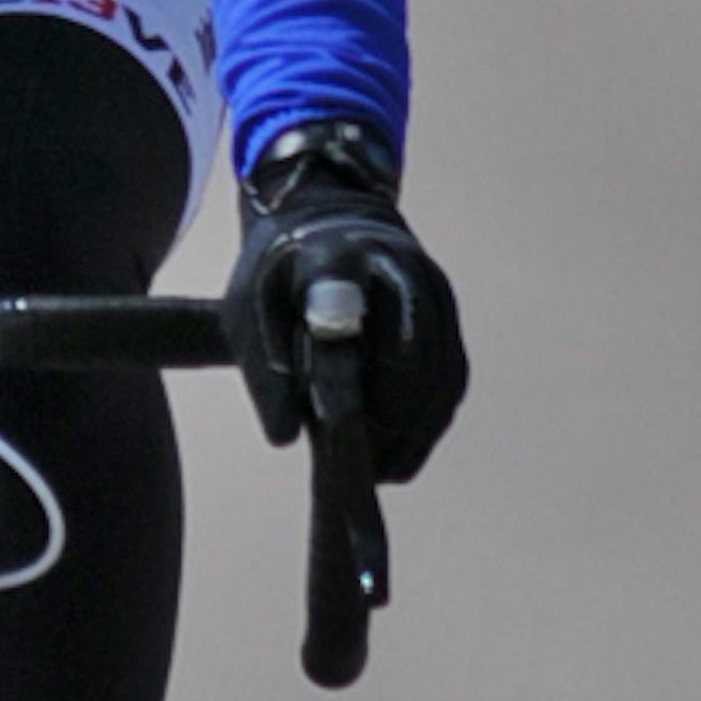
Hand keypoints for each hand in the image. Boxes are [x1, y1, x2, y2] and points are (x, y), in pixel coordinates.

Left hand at [222, 120, 466, 478]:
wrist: (334, 226)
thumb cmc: (281, 280)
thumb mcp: (249, 313)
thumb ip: (265, 370)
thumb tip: (285, 438)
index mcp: (332, 254)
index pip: (337, 287)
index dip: (340, 337)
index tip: (337, 397)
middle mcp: (398, 265)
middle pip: (405, 354)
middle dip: (380, 416)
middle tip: (349, 463)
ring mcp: (434, 292)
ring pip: (435, 377)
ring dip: (406, 433)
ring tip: (369, 474)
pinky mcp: (451, 321)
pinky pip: (449, 385)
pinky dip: (424, 429)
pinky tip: (394, 463)